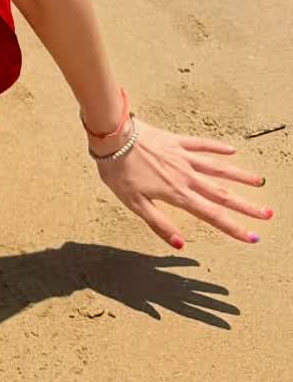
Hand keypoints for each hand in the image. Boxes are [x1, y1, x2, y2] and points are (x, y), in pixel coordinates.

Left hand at [95, 120, 273, 249]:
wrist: (113, 137)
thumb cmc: (118, 171)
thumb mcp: (134, 203)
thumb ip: (159, 223)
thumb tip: (181, 244)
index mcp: (177, 194)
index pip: (211, 215)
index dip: (233, 227)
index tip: (253, 237)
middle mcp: (186, 176)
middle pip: (222, 193)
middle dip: (246, 205)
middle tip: (268, 213)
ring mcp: (183, 156)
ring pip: (218, 168)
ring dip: (240, 176)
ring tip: (260, 182)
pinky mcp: (176, 141)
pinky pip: (202, 144)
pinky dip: (218, 148)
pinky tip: (232, 151)